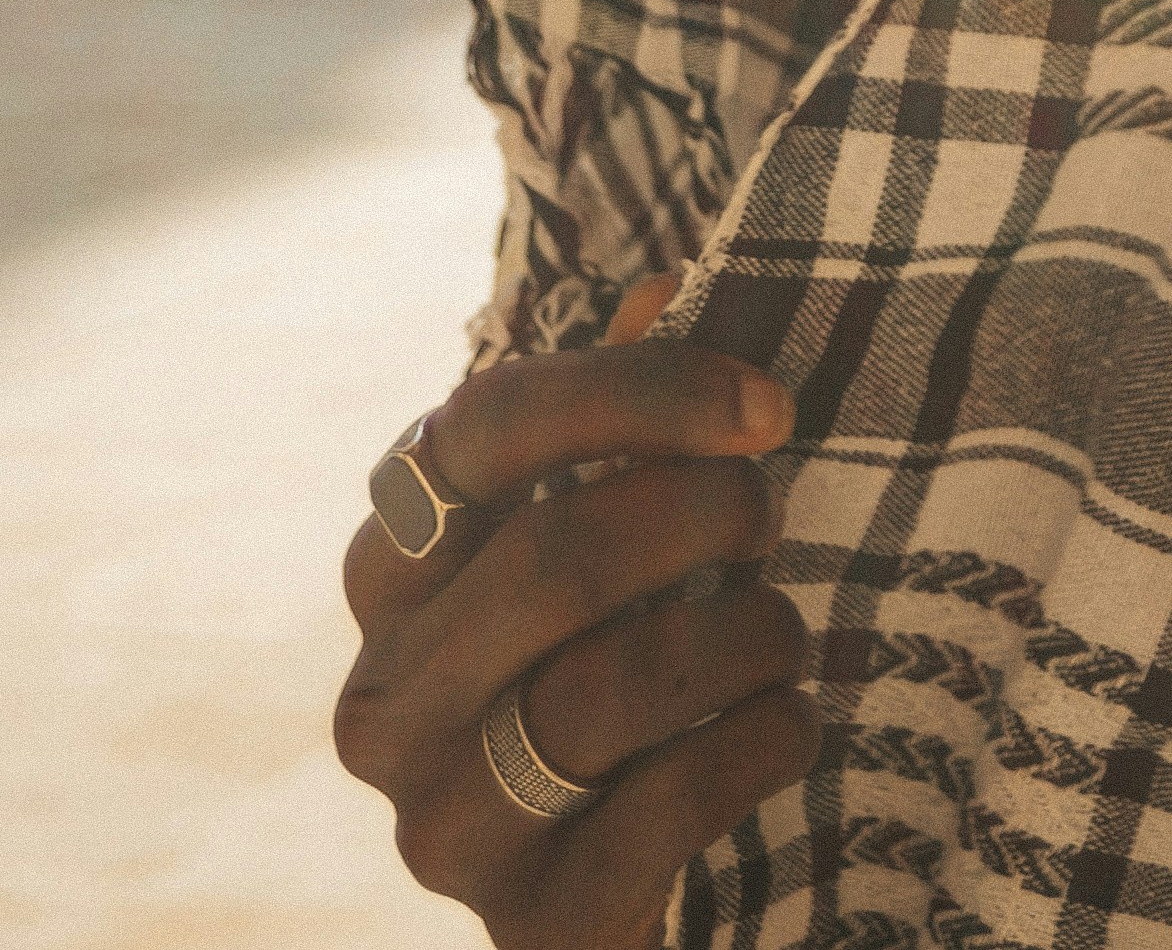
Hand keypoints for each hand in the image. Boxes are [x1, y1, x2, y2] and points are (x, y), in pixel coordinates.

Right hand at [332, 293, 816, 944]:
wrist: (626, 892)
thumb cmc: (623, 660)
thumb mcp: (621, 532)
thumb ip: (629, 418)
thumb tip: (671, 285)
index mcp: (390, 571)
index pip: (479, 431)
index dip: (636, 394)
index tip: (765, 404)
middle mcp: (384, 698)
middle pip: (553, 562)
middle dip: (703, 520)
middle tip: (771, 516)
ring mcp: (440, 822)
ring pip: (606, 690)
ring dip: (741, 638)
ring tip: (782, 631)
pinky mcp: (528, 920)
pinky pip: (663, 809)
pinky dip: (759, 745)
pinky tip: (787, 724)